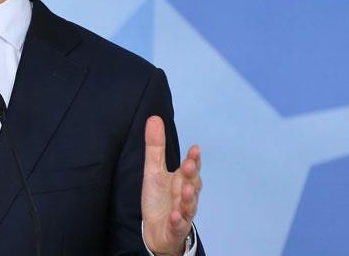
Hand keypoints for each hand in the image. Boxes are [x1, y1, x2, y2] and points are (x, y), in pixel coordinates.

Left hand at [141, 116, 201, 255]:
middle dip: (192, 175)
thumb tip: (154, 118)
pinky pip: (179, 225)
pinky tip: (176, 216)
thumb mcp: (153, 171)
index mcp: (182, 180)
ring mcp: (183, 213)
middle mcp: (186, 196)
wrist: (156, 230)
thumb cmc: (159, 199)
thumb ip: (156, 147)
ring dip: (189, 198)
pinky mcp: (176, 229)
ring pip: (190, 205)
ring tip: (186, 190)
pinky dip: (179, 221)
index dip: (193, 159)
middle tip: (189, 165)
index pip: (190, 168)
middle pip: (193, 184)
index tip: (194, 148)